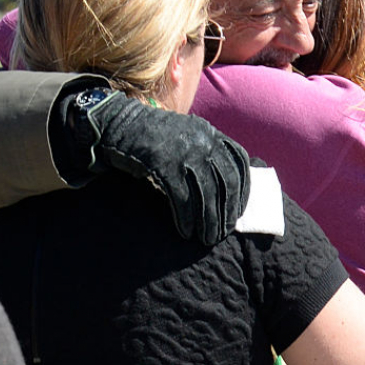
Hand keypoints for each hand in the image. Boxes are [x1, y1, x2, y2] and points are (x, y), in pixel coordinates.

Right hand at [54, 90, 250, 245]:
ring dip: (208, 221)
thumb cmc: (154, 137)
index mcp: (211, 133)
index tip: (240, 211)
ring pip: (206, 194)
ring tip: (206, 238)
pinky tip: (185, 232)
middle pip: (226, 183)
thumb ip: (207, 152)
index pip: (239, 163)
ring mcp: (184, 153)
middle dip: (227, 212)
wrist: (120, 125)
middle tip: (223, 232)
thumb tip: (226, 186)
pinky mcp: (164, 164)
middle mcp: (202, 141)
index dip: (244, 190)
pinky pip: (181, 198)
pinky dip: (185, 218)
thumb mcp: (187, 136)